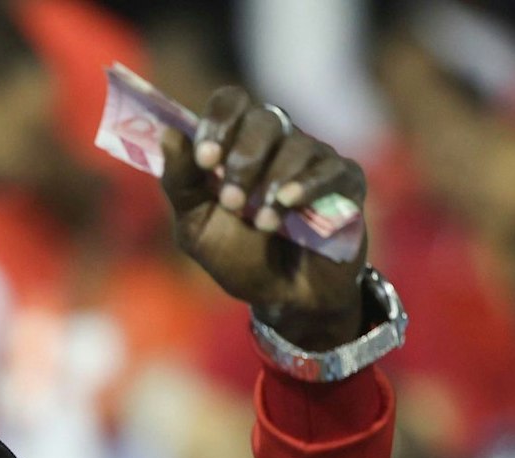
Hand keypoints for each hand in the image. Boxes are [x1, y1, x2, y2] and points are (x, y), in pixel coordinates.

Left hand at [158, 87, 367, 350]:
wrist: (282, 298)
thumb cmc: (237, 257)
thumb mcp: (196, 227)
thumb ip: (180, 183)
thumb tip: (169, 134)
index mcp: (236, 145)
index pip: (231, 102)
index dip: (219, 123)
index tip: (207, 160)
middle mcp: (277, 143)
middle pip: (265, 118)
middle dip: (245, 161)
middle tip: (234, 203)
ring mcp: (313, 159)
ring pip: (297, 145)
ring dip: (273, 184)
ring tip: (263, 225)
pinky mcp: (346, 181)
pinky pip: (330, 168)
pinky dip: (308, 186)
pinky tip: (290, 205)